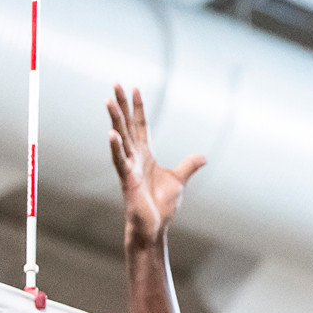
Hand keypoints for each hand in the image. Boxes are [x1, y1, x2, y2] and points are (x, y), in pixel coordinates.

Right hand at [106, 85, 204, 246]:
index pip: (140, 126)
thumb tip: (203, 157)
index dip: (137, 107)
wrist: (154, 228)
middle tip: (116, 83)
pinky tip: (112, 133)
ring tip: (108, 101)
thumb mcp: (178, 181)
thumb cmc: (161, 206)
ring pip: (121, 139)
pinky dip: (116, 148)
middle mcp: (135, 158)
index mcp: (145, 156)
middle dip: (121, 105)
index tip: (135, 87)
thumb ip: (188, 166)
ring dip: (114, 120)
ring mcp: (129, 168)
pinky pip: (120, 161)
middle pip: (127, 125)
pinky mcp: (127, 181)